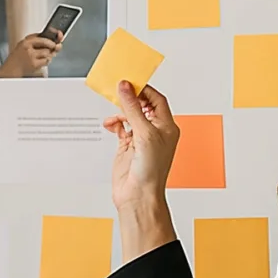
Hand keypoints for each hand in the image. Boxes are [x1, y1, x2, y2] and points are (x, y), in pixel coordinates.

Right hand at [0, 31, 59, 77]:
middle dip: (53, 46)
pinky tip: (41, 61)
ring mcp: (31, 55)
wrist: (11, 70)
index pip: (42, 36)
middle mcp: (28, 47)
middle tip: (54, 47)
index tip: (59, 35)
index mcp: (26, 41)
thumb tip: (55, 42)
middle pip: (47, 43)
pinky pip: (46, 61)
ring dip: (49, 55)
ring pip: (48, 52)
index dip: (52, 35)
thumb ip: (38, 42)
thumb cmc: (18, 58)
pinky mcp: (34, 64)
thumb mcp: (24, 46)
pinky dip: (46, 61)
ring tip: (42, 56)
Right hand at [102, 79, 179, 211]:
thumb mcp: (144, 133)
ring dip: (121, 112)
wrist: (138, 195)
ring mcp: (141, 139)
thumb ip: (133, 108)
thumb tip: (126, 88)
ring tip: (114, 113)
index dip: (144, 89)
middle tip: (118, 91)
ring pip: (130, 115)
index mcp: (167, 127)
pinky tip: (111, 125)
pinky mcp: (128, 146)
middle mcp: (155, 131)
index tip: (130, 82)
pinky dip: (115, 123)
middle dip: (131, 98)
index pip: (157, 99)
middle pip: (142, 105)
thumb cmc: (151, 171)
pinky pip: (121, 127)